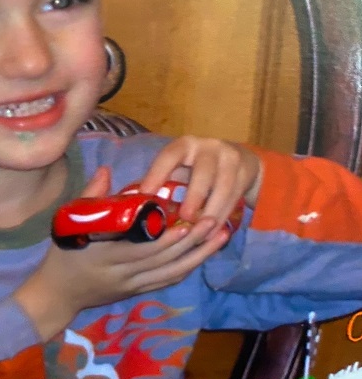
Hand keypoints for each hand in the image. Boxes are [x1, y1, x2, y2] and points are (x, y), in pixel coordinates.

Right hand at [14, 167, 228, 341]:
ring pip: (172, 273)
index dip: (167, 239)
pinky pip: (167, 282)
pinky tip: (204, 255)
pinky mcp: (137, 293)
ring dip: (199, 256)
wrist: (57, 294)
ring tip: (220, 236)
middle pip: (164, 261)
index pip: (143, 248)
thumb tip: (106, 169)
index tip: (188, 222)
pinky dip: (187, 268)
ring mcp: (132, 286)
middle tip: (215, 221)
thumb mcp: (69, 221)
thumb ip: (90, 197)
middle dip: (192, 242)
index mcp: (106, 255)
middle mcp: (123, 274)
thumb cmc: (62, 253)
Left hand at [138, 136, 262, 231]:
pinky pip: (234, 198)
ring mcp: (230, 158)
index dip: (157, 173)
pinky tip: (213, 233)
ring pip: (222, 187)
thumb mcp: (181, 166)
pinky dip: (223, 217)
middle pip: (203, 172)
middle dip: (194, 196)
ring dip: (211, 212)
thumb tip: (132, 203)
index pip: (169, 155)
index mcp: (185, 145)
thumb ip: (162, 181)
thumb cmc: (198, 167)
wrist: (241, 159)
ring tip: (200, 232)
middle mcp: (208, 147)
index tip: (146, 194)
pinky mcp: (245, 172)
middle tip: (184, 218)